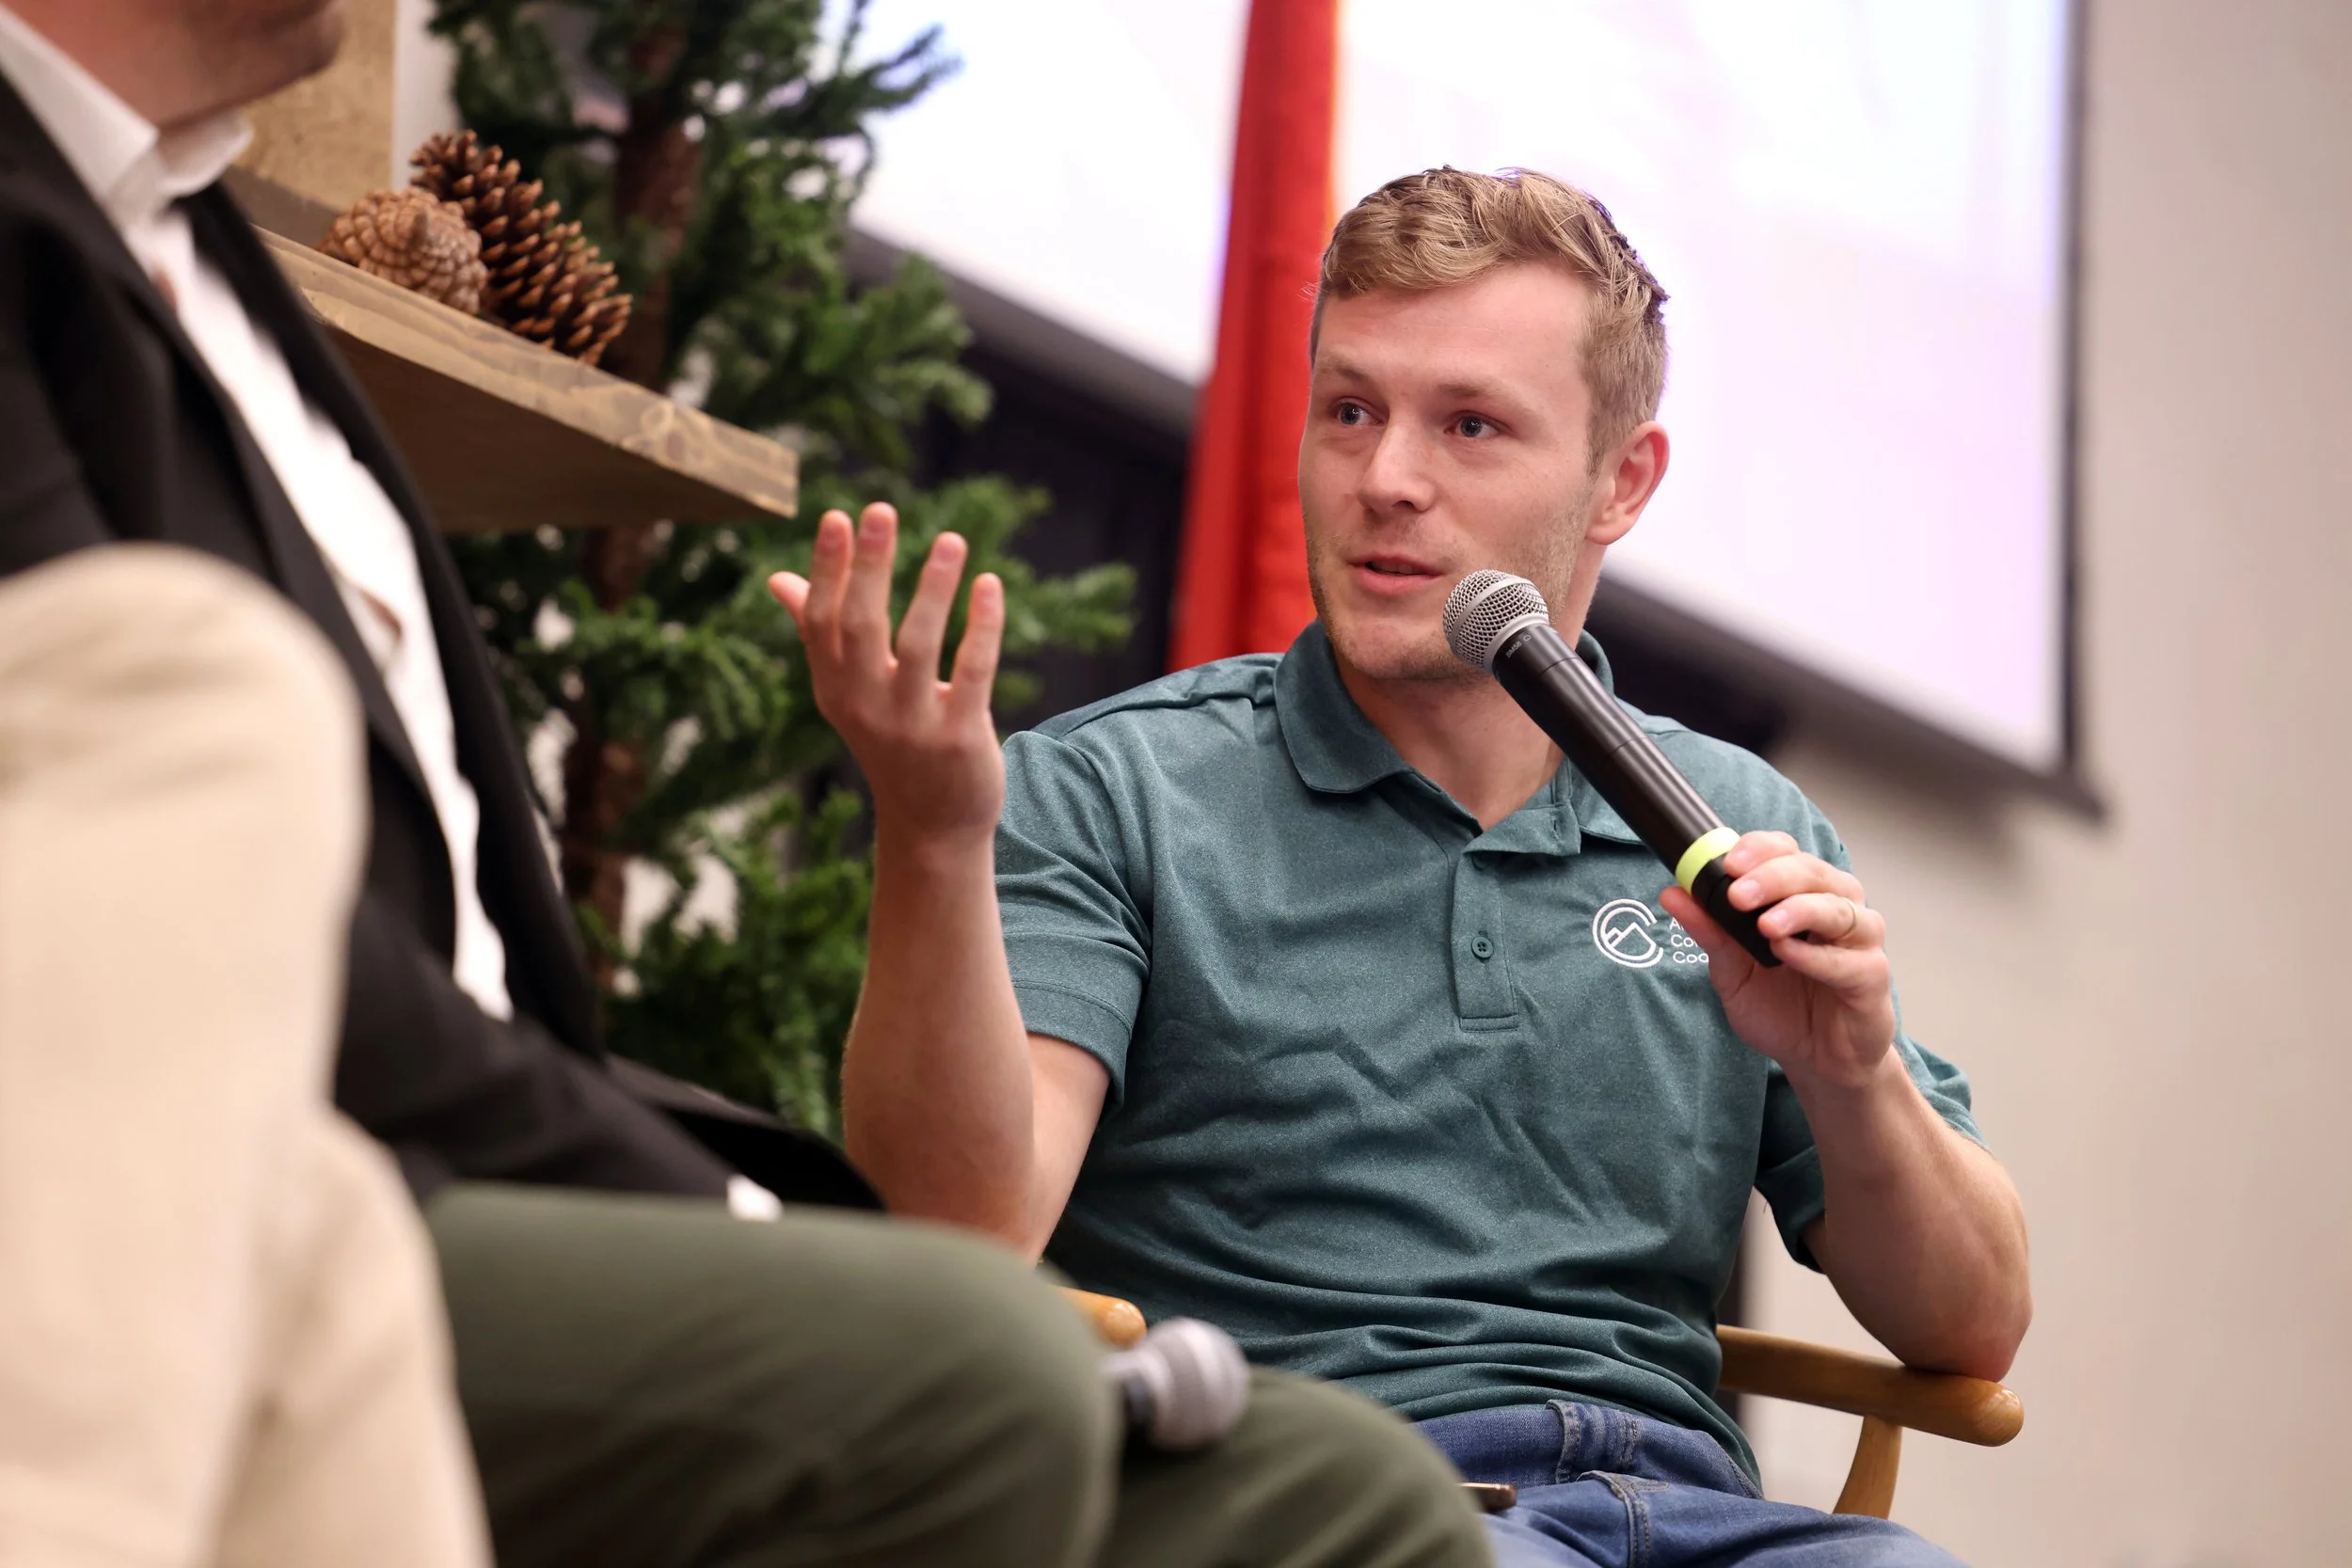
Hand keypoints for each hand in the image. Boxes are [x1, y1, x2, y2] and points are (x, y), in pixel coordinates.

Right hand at [768, 502, 1005, 847]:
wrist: (932, 826)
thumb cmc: (892, 742)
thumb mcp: (850, 693)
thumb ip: (818, 633)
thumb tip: (778, 578)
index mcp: (836, 689)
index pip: (822, 622)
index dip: (828, 570)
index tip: (839, 517)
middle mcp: (866, 706)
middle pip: (861, 626)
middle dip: (869, 566)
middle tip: (882, 508)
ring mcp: (912, 724)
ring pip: (920, 646)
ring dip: (934, 588)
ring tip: (952, 539)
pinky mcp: (959, 738)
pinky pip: (973, 673)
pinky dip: (981, 627)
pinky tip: (989, 584)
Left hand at [1659, 831, 1896, 1091]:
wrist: (1815, 1062)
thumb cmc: (1781, 1008)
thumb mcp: (1732, 970)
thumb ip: (1710, 932)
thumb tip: (1673, 893)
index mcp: (1802, 895)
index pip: (1787, 852)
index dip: (1761, 850)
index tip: (1729, 863)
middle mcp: (1836, 908)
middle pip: (1813, 873)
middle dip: (1772, 877)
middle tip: (1738, 894)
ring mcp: (1860, 941)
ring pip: (1838, 908)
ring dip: (1799, 910)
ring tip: (1765, 924)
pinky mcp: (1872, 977)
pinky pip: (1849, 960)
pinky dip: (1817, 955)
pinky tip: (1788, 954)